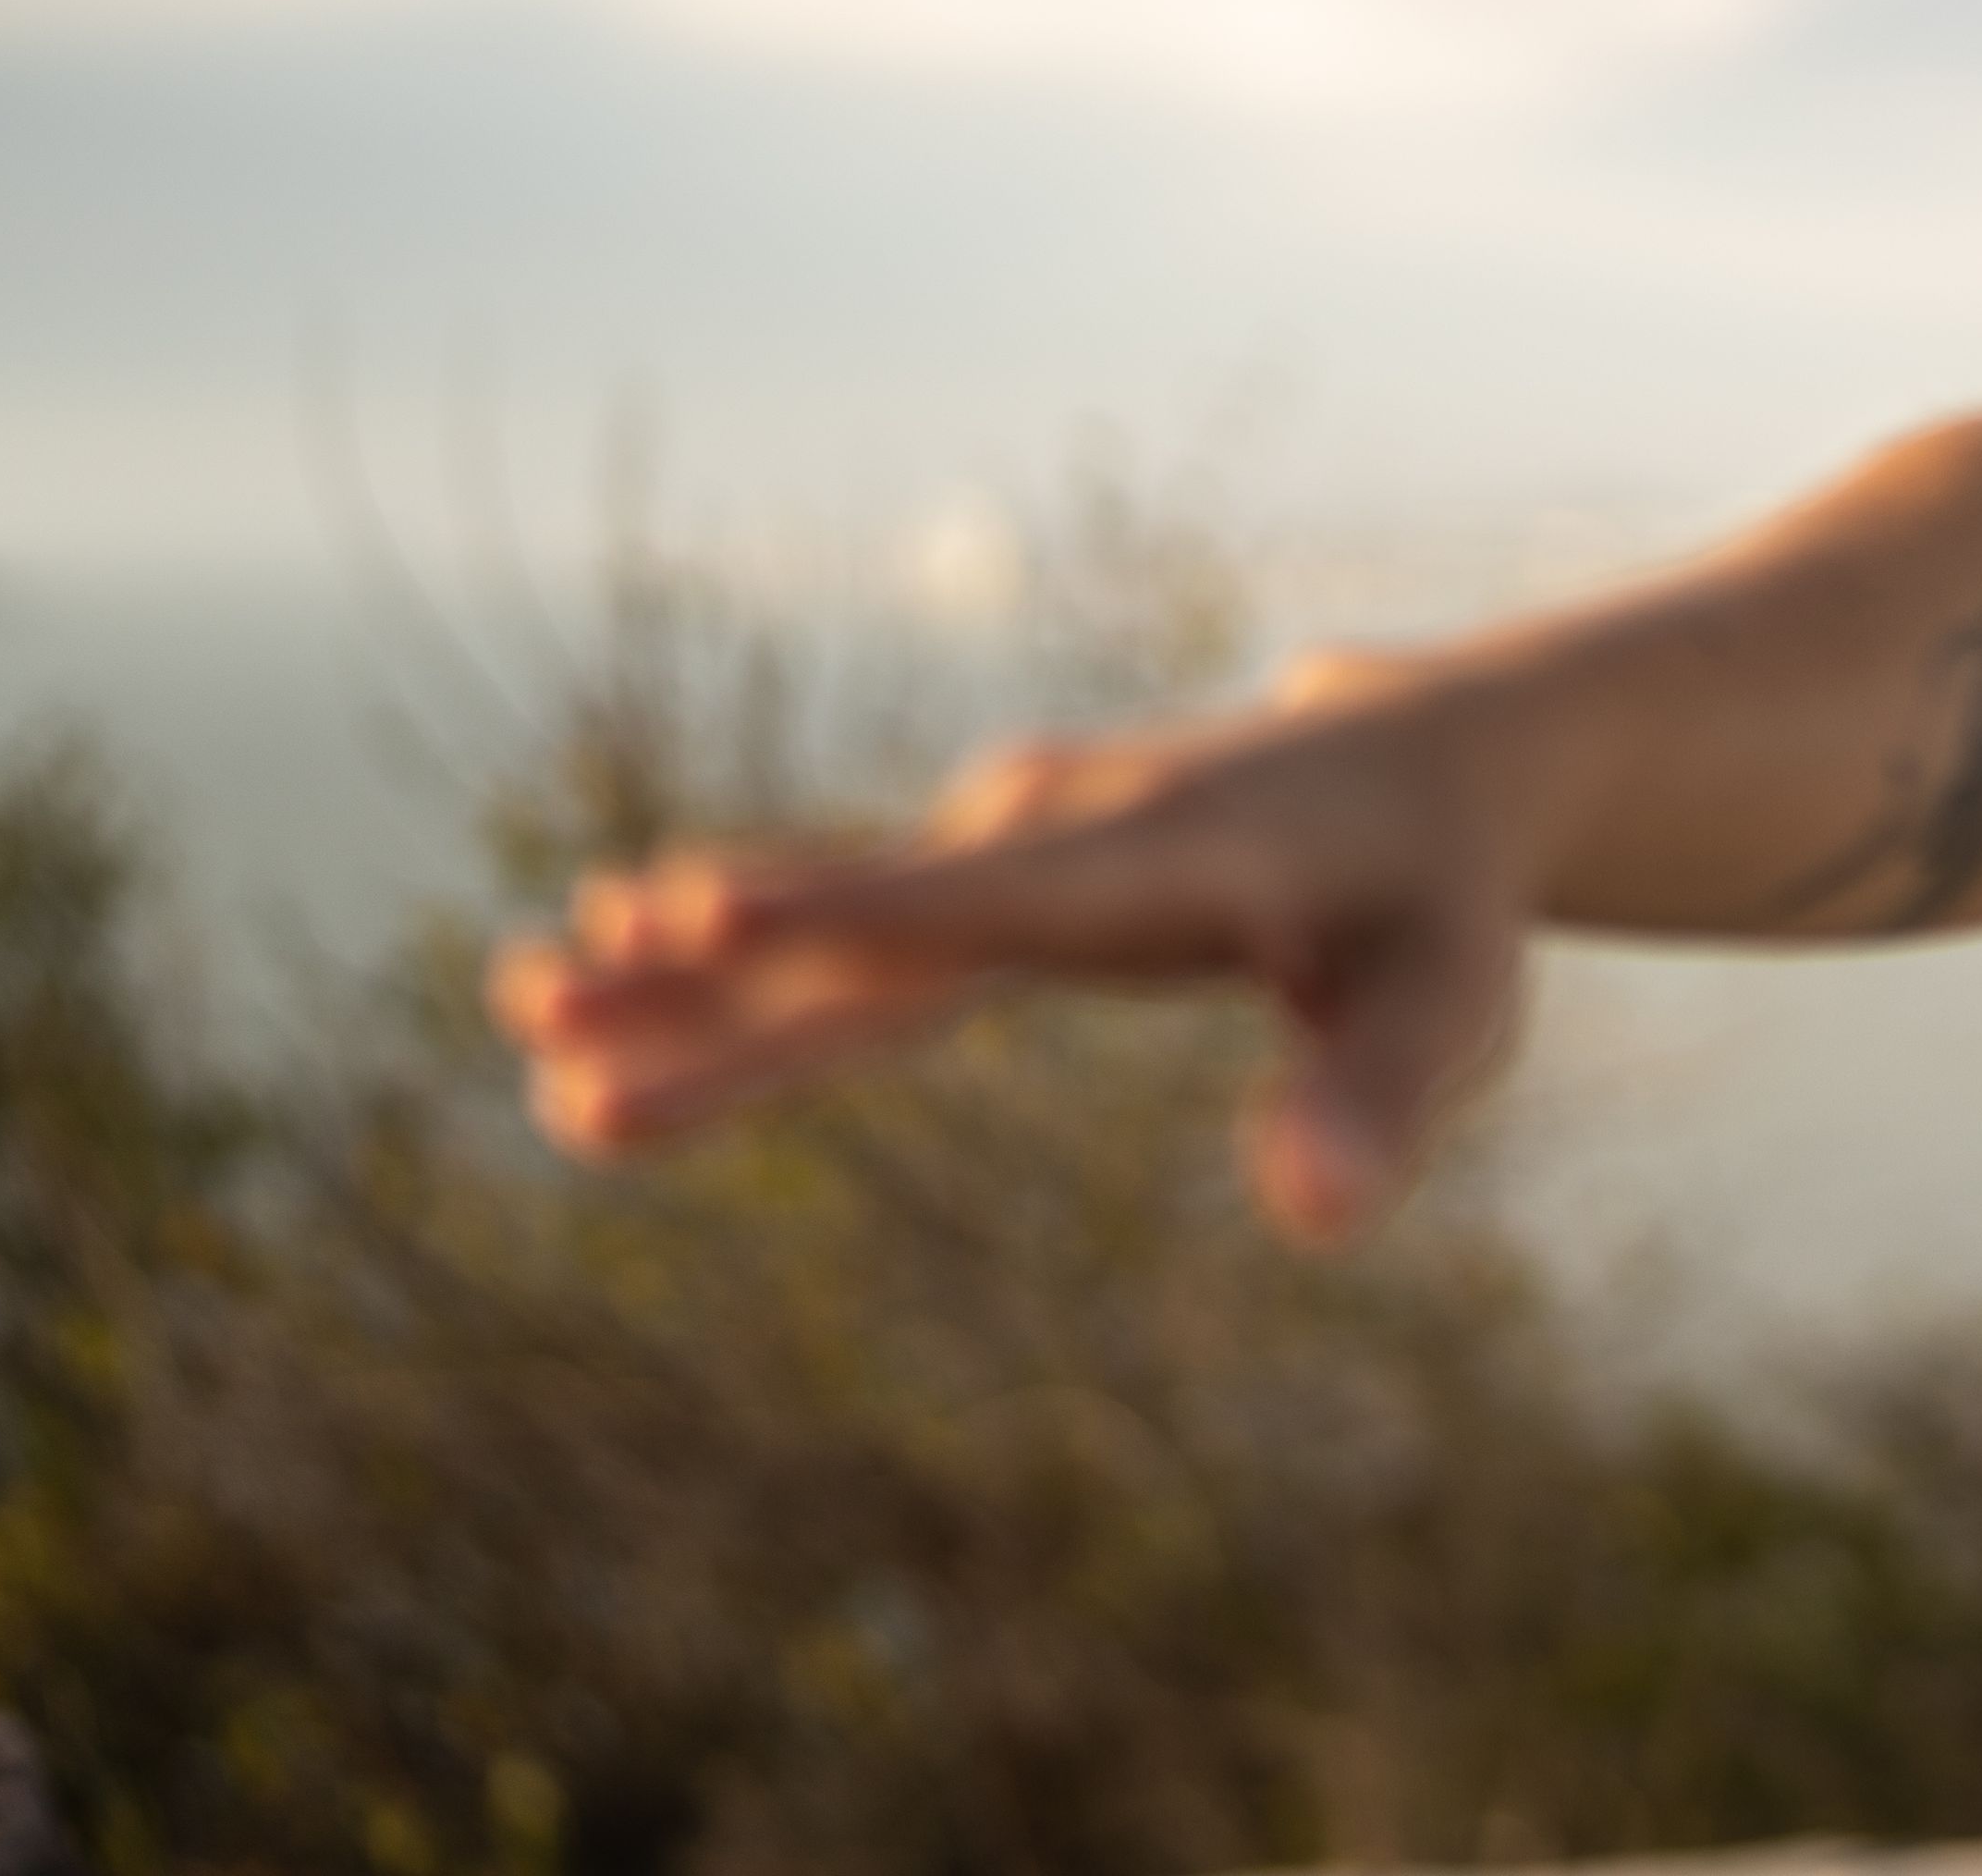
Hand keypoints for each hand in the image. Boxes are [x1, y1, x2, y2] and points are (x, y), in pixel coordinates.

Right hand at [481, 646, 1530, 1246]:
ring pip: (839, 932)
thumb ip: (1380, 1103)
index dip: (855, 906)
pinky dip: (742, 969)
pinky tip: (613, 1000)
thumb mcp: (1452, 1004)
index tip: (706, 902)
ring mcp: (1013, 855)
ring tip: (528, 1007)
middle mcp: (1059, 838)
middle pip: (874, 925)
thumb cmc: (1446, 901)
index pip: (994, 897)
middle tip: (547, 1004)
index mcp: (1163, 858)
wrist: (1430, 762)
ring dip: (691, 974)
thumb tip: (1310, 1219)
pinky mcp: (996, 888)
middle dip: (714, 971)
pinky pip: (856, 944)